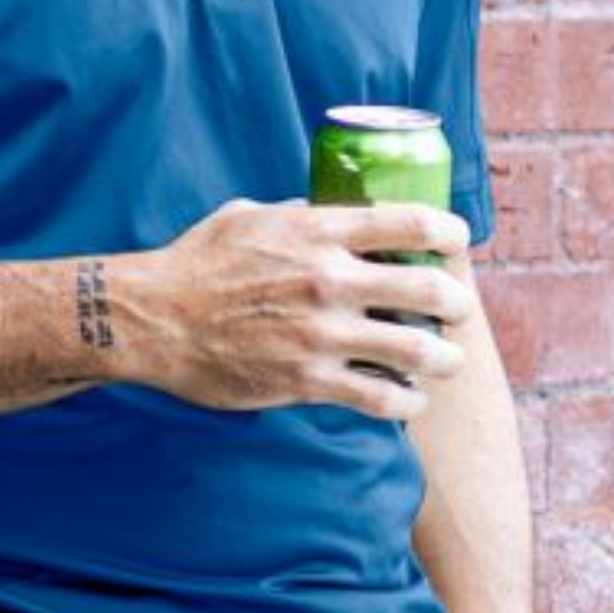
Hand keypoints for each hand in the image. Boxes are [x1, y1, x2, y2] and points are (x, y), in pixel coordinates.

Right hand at [122, 197, 474, 422]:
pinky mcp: (307, 380)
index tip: (458, 242)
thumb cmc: (197, 263)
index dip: (449, 232)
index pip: (411, 223)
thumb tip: (333, 210)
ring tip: (446, 362)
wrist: (153, 320)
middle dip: (457, 303)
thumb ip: (300, 214)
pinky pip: (378, 397)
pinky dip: (404, 402)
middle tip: (460, 310)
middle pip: (427, 289)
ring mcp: (320, 333)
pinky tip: (410, 401)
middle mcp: (329, 279)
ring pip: (414, 350)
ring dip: (442, 358)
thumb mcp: (249, 216)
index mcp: (319, 230)